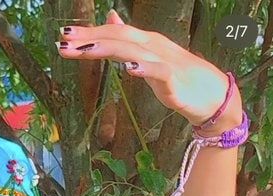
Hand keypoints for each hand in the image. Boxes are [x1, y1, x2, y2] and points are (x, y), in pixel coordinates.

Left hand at [56, 9, 242, 131]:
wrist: (211, 95)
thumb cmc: (180, 78)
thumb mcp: (150, 57)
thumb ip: (129, 41)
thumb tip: (111, 20)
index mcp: (145, 42)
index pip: (113, 34)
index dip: (89, 34)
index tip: (64, 37)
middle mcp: (153, 46)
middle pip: (118, 38)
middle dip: (89, 39)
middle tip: (63, 41)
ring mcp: (164, 62)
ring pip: (133, 51)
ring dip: (108, 50)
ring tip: (85, 51)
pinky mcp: (174, 81)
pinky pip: (158, 72)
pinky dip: (144, 69)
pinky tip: (128, 69)